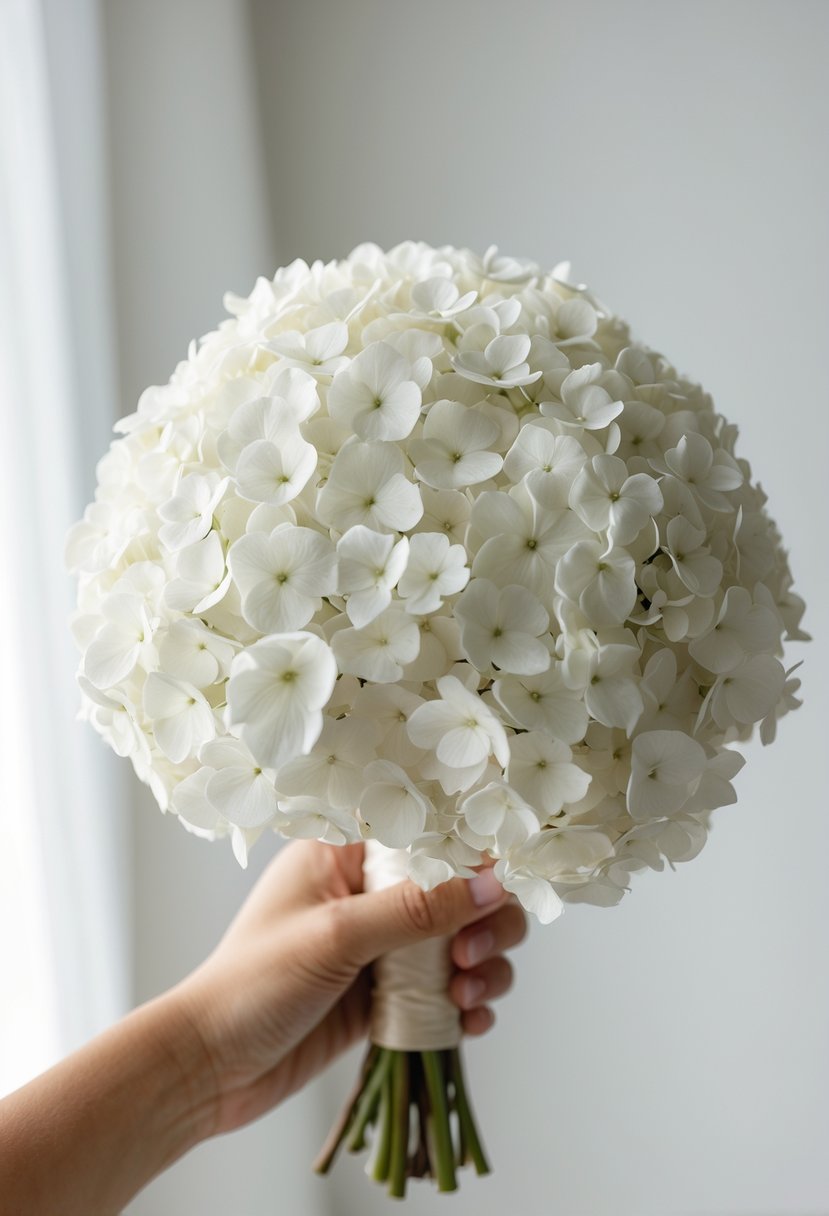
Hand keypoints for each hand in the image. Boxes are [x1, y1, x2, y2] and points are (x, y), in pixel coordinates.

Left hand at [175, 839, 527, 1136]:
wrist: (210, 1070)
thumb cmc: (254, 986)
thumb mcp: (337, 936)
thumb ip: (417, 908)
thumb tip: (493, 883)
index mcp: (343, 855)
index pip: (426, 835)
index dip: (471, 857)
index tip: (498, 888)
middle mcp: (367, 894)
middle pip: (458, 891)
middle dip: (483, 922)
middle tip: (470, 955)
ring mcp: (380, 947)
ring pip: (462, 942)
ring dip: (483, 967)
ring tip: (466, 996)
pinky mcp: (387, 997)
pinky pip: (448, 991)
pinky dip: (469, 1005)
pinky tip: (468, 1021)